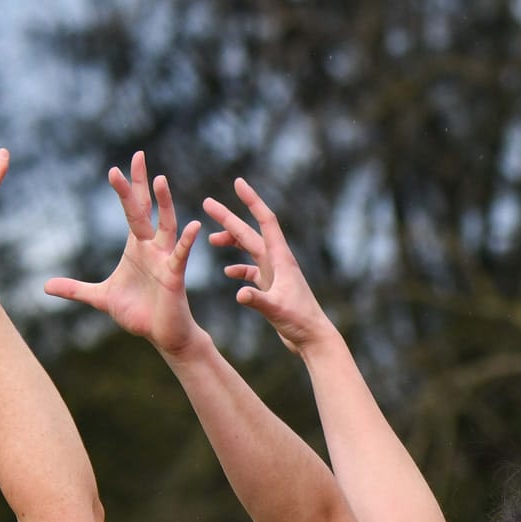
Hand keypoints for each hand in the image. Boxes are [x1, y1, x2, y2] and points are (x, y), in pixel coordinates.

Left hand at [45, 153, 206, 360]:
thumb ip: (76, 289)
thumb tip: (46, 286)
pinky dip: (187, 241)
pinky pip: (181, 254)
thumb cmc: (139, 313)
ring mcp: (165, 258)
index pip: (132, 210)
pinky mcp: (175, 275)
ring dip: (164, 202)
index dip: (126, 189)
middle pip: (145, 209)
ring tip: (160, 180)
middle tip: (138, 155)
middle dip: (140, 184)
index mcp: (136, 246)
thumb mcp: (101, 298)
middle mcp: (152, 246)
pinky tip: (193, 226)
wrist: (163, 334)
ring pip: (166, 224)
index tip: (117, 167)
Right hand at [203, 178, 335, 352]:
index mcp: (281, 258)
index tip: (238, 183)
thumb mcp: (276, 310)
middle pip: (250, 232)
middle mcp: (278, 261)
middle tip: (207, 203)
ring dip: (232, 242)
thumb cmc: (300, 322)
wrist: (313, 339)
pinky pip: (252, 271)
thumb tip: (239, 293)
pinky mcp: (273, 287)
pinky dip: (239, 268)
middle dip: (228, 218)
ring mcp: (275, 273)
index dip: (251, 200)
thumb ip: (257, 300)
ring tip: (211, 239)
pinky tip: (227, 271)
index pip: (265, 221)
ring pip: (250, 249)